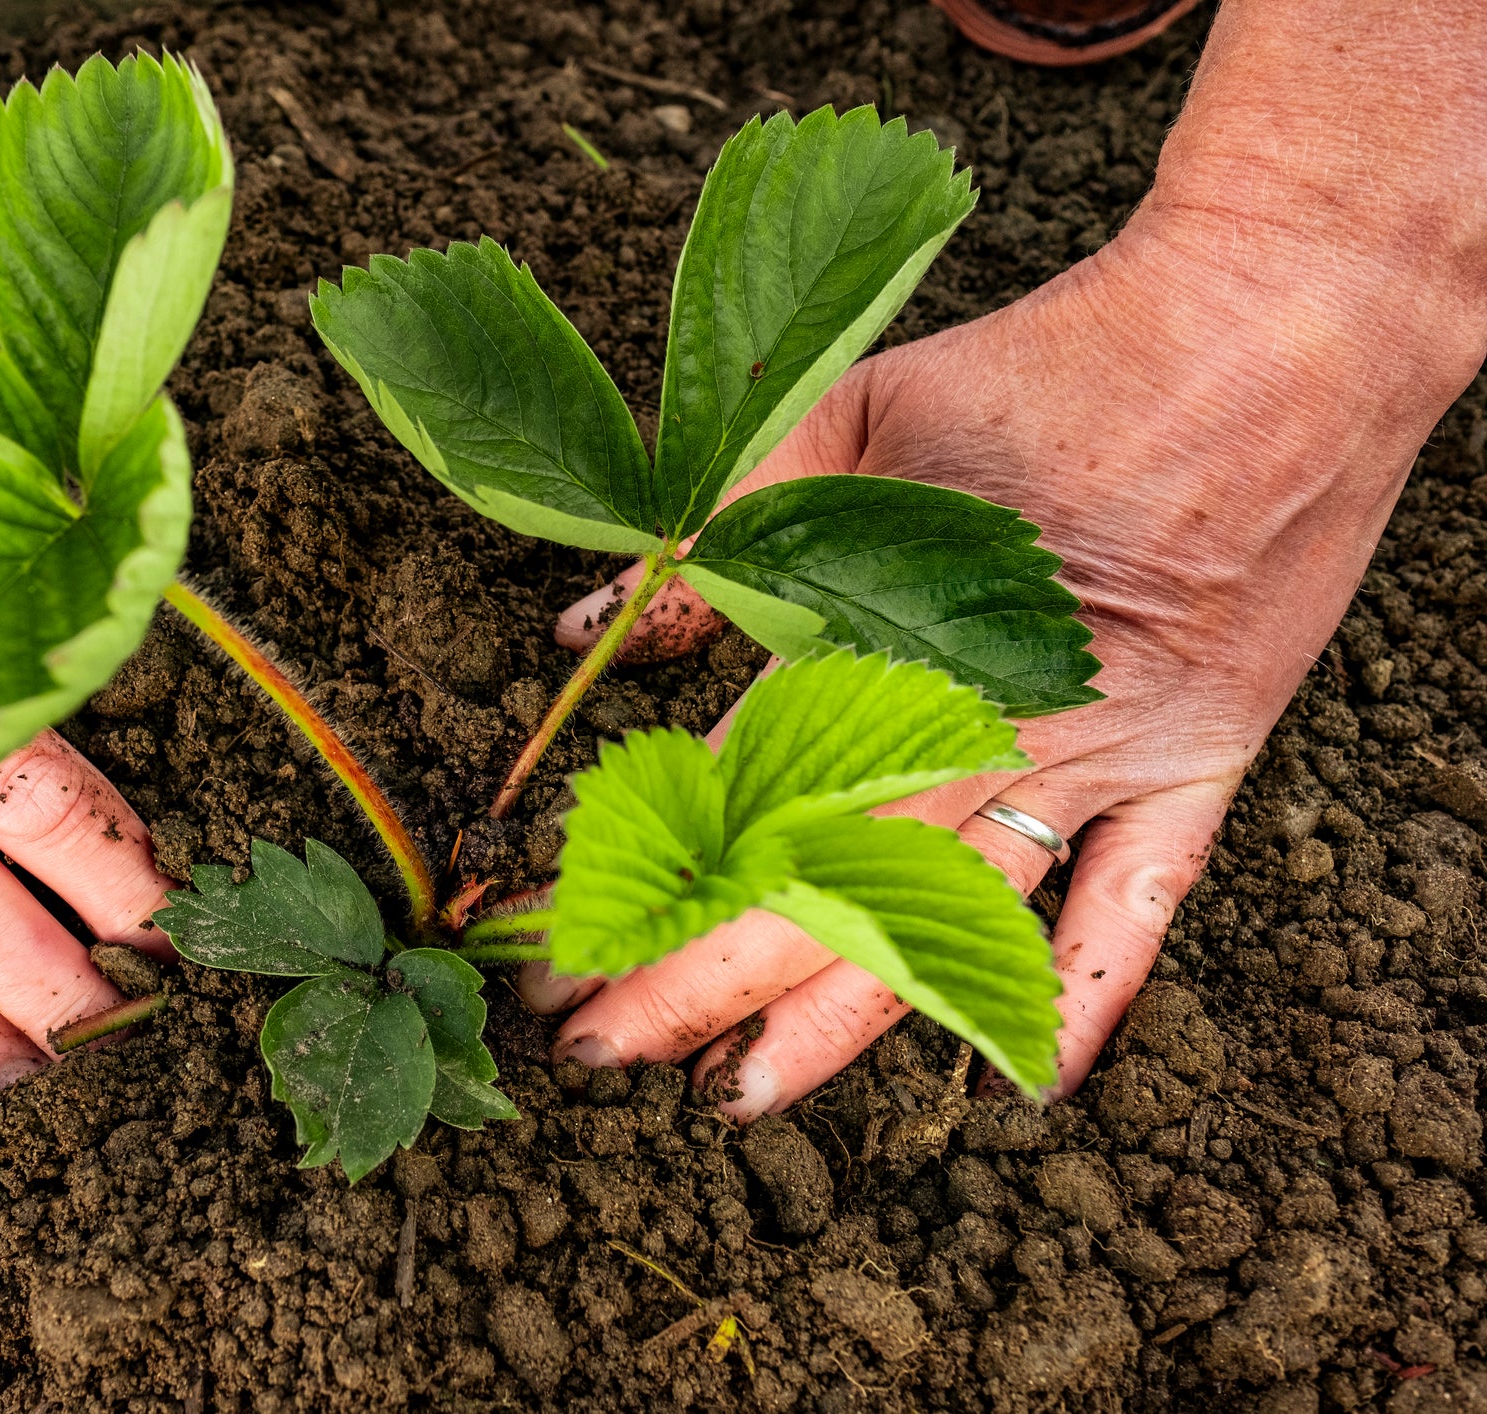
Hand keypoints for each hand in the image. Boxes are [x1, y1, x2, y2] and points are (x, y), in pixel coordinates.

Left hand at [519, 202, 1479, 1115]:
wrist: (1273, 326)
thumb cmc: (1049, 361)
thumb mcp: (849, 413)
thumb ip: (720, 529)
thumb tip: (585, 632)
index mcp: (896, 638)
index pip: (729, 796)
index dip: (635, 878)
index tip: (549, 944)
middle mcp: (994, 723)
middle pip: (815, 886)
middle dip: (690, 979)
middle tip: (590, 1049)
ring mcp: (1105, 756)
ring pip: (947, 926)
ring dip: (837, 1018)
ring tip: (736, 1096)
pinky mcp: (1200, 758)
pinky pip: (1144, 902)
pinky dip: (1092, 990)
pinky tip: (1030, 1077)